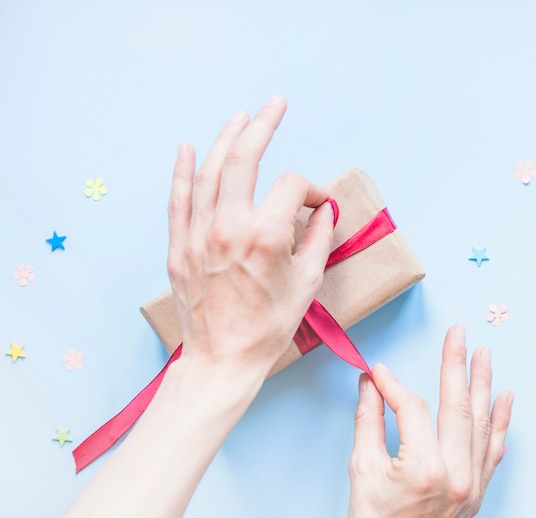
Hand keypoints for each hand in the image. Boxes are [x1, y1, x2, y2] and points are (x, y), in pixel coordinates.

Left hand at [166, 95, 333, 373]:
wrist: (222, 361)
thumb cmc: (267, 329)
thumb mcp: (306, 285)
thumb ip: (317, 240)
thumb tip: (322, 212)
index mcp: (265, 236)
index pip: (293, 187)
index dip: (313, 191)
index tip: (318, 207)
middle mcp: (229, 226)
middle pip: (245, 159)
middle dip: (263, 125)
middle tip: (275, 104)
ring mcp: (199, 235)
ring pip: (210, 172)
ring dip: (225, 139)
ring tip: (239, 117)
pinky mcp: (180, 248)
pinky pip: (179, 199)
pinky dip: (183, 171)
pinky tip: (189, 148)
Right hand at [348, 325, 511, 517]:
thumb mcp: (361, 468)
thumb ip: (368, 420)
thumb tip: (370, 384)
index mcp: (424, 467)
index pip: (413, 409)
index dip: (392, 386)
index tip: (375, 372)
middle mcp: (456, 473)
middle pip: (457, 406)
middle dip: (456, 365)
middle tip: (458, 334)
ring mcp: (471, 484)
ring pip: (479, 423)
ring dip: (481, 385)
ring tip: (483, 354)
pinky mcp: (477, 492)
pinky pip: (492, 450)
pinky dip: (498, 423)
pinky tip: (503, 398)